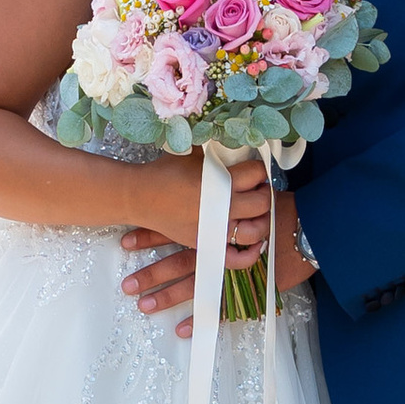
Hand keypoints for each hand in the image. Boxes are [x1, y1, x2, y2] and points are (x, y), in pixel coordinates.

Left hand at [121, 161, 294, 341]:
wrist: (310, 227)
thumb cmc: (279, 207)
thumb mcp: (245, 190)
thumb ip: (219, 191)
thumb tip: (194, 180)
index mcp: (216, 224)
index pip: (176, 229)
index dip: (151, 236)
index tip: (126, 241)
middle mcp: (220, 248)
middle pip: (180, 261)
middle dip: (152, 273)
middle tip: (127, 284)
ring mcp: (233, 270)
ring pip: (194, 286)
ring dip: (168, 297)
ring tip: (144, 306)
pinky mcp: (248, 288)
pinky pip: (221, 307)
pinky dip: (201, 319)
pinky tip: (182, 330)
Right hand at [144, 145, 266, 261]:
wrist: (140, 197)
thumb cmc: (165, 172)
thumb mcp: (194, 154)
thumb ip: (219, 152)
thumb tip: (239, 144)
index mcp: (219, 182)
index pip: (256, 174)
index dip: (259, 169)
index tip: (255, 169)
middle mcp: (221, 208)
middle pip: (262, 202)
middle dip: (264, 191)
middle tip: (258, 187)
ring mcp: (215, 231)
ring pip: (256, 230)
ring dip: (262, 219)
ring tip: (257, 210)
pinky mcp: (207, 245)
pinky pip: (236, 259)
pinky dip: (250, 254)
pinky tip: (256, 243)